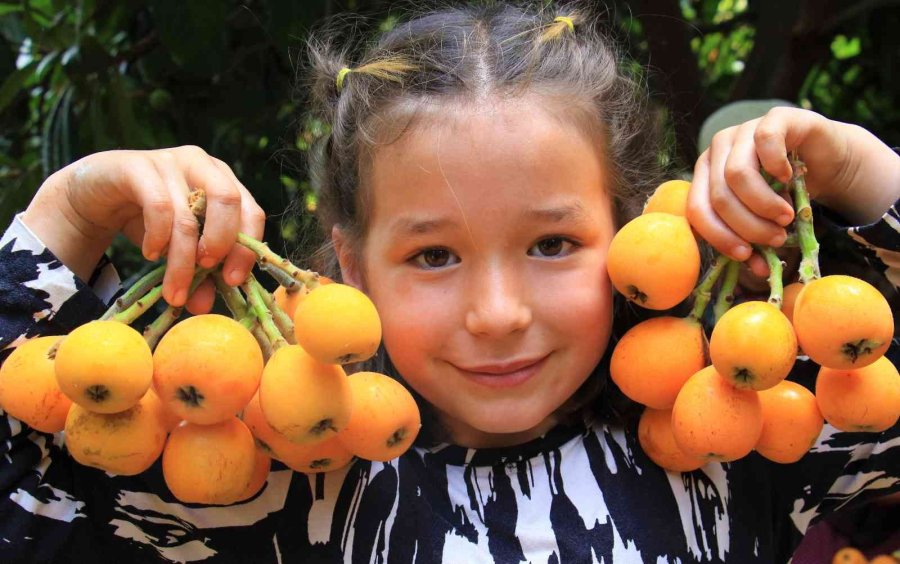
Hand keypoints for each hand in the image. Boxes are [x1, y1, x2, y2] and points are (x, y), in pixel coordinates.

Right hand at [23, 147, 265, 310]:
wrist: (95, 195)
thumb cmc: (147, 218)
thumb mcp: (178, 248)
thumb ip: (196, 274)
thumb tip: (203, 306)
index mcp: (223, 181)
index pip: (252, 211)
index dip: (246, 248)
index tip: (233, 280)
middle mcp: (202, 165)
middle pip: (228, 200)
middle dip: (222, 242)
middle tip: (208, 271)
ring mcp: (169, 161)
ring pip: (187, 214)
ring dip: (182, 259)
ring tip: (174, 288)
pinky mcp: (136, 166)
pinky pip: (156, 205)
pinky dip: (157, 237)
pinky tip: (151, 254)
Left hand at [687, 107, 899, 270]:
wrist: (824, 159)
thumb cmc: (786, 192)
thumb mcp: (764, 220)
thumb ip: (755, 241)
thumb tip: (757, 270)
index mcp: (705, 174)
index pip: (697, 210)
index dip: (719, 236)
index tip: (746, 255)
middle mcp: (718, 150)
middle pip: (719, 197)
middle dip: (748, 226)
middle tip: (776, 239)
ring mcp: (743, 130)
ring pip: (737, 174)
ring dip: (764, 205)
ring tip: (786, 217)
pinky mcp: (774, 117)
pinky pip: (765, 141)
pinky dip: (777, 167)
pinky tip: (789, 178)